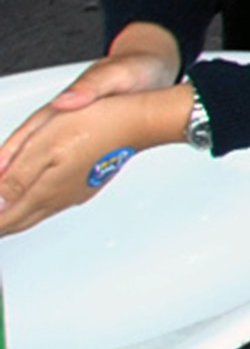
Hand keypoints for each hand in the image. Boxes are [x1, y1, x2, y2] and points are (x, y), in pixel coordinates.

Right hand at [0, 23, 184, 185]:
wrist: (152, 68)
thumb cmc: (133, 69)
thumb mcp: (115, 75)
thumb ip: (90, 86)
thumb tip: (64, 101)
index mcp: (63, 105)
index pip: (29, 132)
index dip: (10, 153)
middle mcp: (61, 119)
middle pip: (25, 150)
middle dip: (7, 174)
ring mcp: (70, 131)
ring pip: (37, 159)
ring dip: (21, 181)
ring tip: (8, 208)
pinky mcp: (84, 139)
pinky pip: (58, 163)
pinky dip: (46, 180)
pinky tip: (39, 197)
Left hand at [0, 82, 192, 235]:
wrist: (136, 122)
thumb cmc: (94, 127)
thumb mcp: (42, 146)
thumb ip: (15, 178)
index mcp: (44, 190)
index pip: (5, 218)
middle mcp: (58, 198)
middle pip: (19, 221)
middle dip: (1, 226)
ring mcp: (73, 193)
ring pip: (35, 214)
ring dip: (15, 220)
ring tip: (3, 221)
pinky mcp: (83, 184)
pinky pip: (50, 204)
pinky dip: (32, 209)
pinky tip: (32, 203)